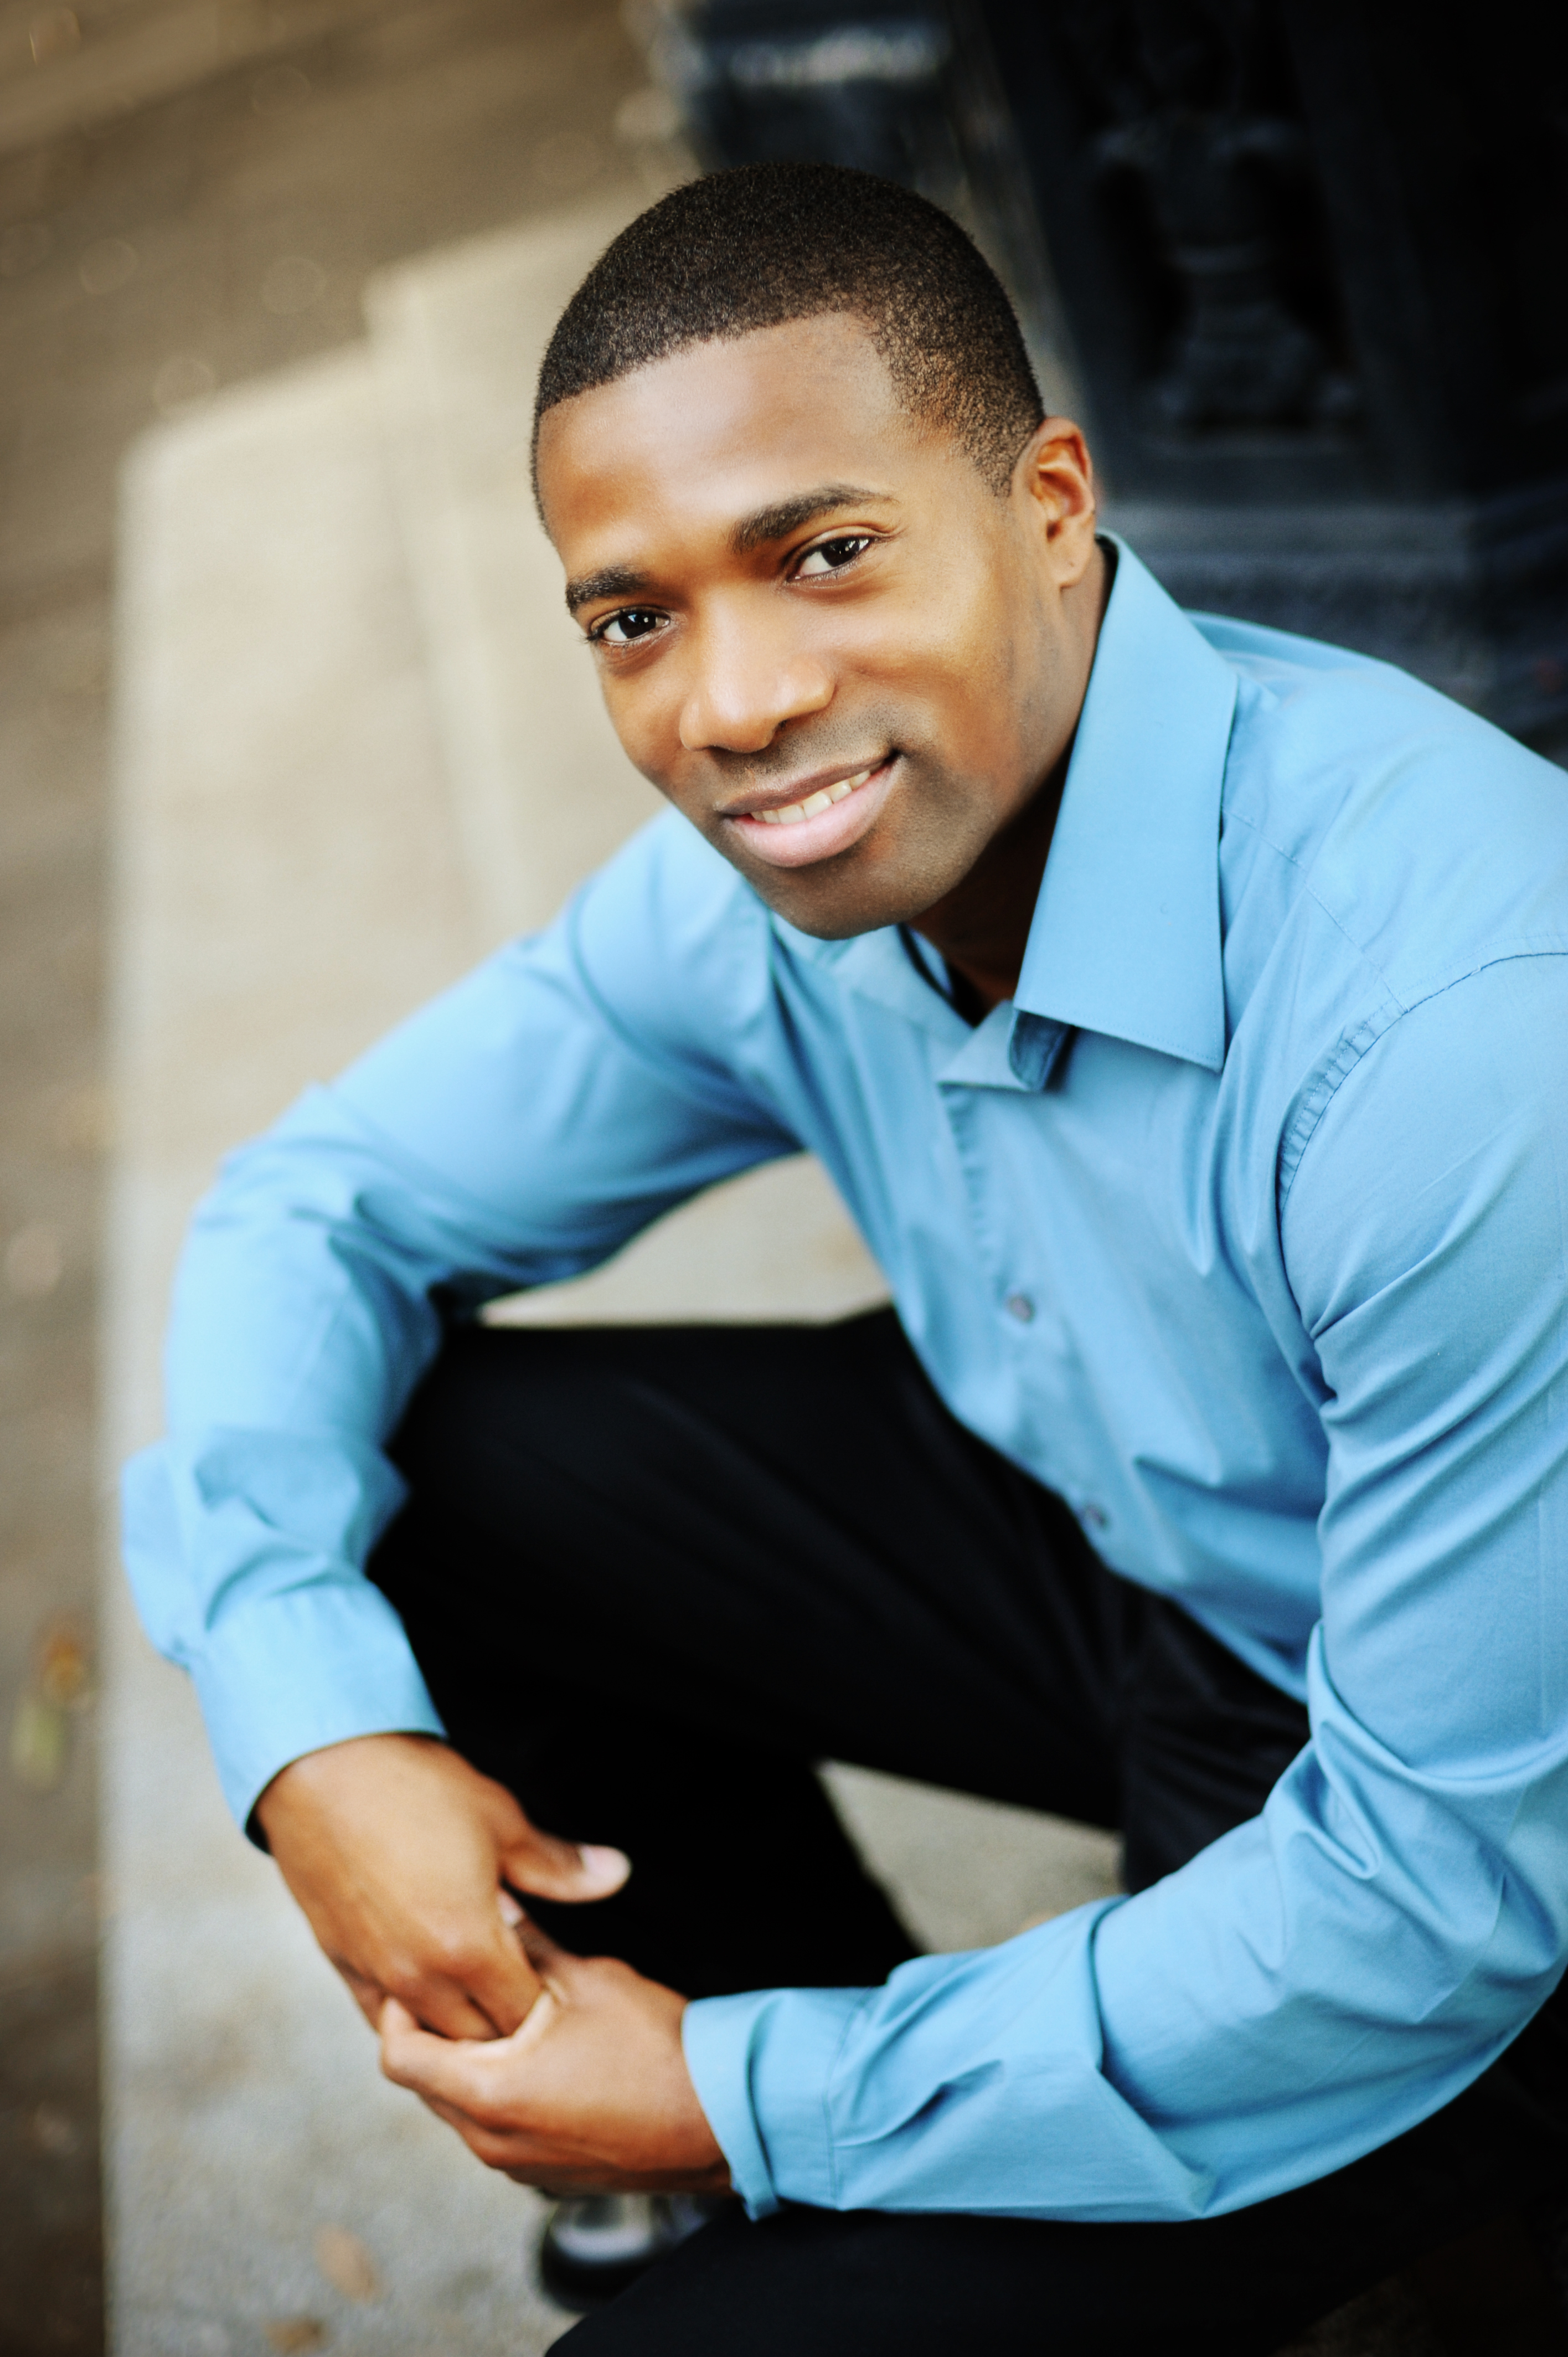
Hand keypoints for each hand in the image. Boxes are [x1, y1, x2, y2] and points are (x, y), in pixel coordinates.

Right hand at [254, 1732, 628, 2038]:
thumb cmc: (412, 1788)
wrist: (320, 1767)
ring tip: (477, 1987)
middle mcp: (419, 1977)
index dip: (547, 2003)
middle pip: (478, 2043)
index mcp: (467, 1947)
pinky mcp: (341, 1962)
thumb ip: (557, 1864)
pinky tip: (427, 1988)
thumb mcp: (499, 1819)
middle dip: (507, 2026)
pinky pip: (379, 2017)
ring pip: (427, 2037)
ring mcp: (375, 1975)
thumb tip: (616, 1874)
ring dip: (457, 2024)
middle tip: (521, 1982)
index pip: (523, 2015)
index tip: (556, 1977)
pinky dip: (408, 2015)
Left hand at [378, 1916, 729, 2193]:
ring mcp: (517, 2165)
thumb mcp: (587, 1979)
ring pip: (459, 2107)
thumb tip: (498, 1906)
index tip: (423, 1970)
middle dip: (435, 2030)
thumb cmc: (658, 2053)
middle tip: (461, 1980)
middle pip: (423, 2082)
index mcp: (489, 2093)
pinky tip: (537, 2055)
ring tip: (504, 2013)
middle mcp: (490, 2140)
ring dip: (469, 2062)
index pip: (398, 2055)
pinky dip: (498, 2091)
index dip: (399, 2007)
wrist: (722, 2121)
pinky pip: (495, 2129)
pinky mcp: (543, 2175)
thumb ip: (529, 1945)